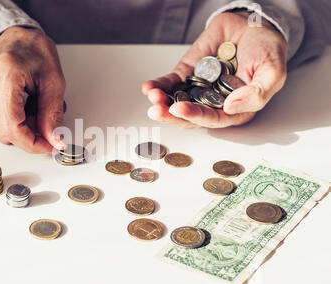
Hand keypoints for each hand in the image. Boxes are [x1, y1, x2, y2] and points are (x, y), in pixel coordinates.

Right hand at [0, 27, 65, 152]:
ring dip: (18, 126)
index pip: (13, 125)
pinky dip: (5, 123)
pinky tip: (10, 104)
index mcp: (3, 72)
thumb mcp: (53, 80)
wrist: (12, 40)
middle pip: (6, 131)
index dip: (33, 143)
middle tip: (40, 113)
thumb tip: (54, 140)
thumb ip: (53, 113)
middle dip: (29, 132)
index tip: (48, 146)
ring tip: (25, 103)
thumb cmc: (32, 53)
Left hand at [142, 11, 287, 127]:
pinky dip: (159, 86)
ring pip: (176, 102)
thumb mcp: (272, 72)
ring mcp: (198, 89)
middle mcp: (214, 103)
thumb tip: (230, 107)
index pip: (212, 119)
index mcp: (235, 109)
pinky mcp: (187, 74)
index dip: (195, 116)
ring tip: (153, 96)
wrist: (253, 25)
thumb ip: (257, 94)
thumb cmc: (267, 51)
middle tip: (158, 110)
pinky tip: (148, 88)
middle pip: (189, 116)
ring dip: (162, 102)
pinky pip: (171, 84)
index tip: (180, 110)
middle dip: (171, 114)